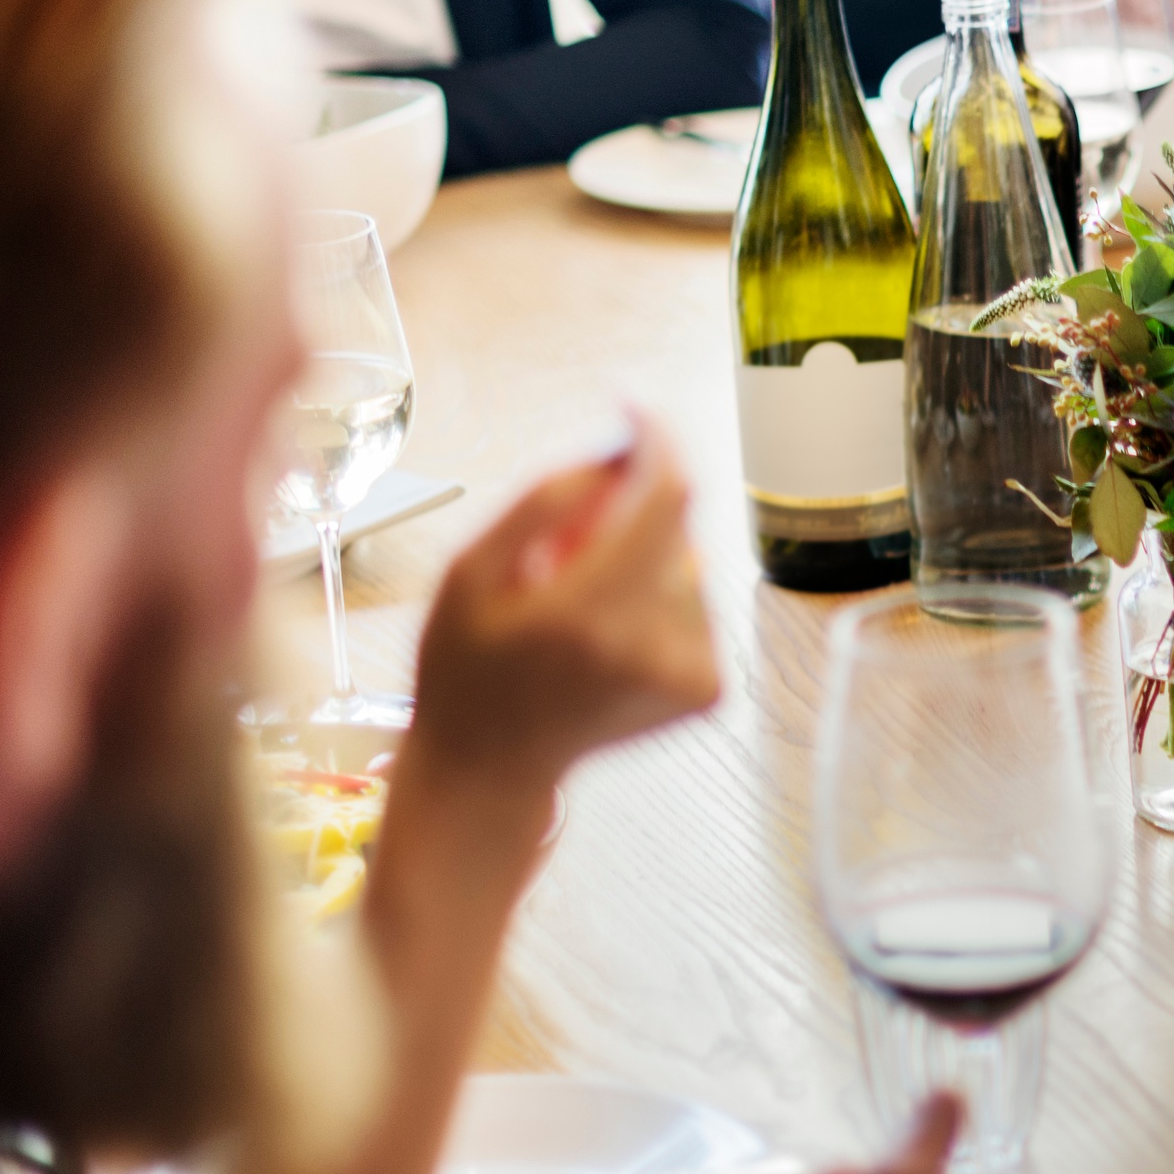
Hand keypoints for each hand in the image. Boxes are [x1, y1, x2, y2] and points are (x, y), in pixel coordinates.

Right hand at [403, 418, 722, 806]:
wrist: (492, 767)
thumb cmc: (465, 668)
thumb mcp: (468, 573)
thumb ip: (540, 503)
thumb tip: (613, 453)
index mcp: (590, 616)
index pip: (667, 496)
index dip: (655, 437)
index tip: (628, 406)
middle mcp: (653, 647)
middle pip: (678, 524)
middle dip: (627, 508)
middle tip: (561, 546)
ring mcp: (690, 673)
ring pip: (686, 561)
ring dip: (638, 557)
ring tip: (574, 603)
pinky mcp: (708, 689)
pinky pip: (693, 604)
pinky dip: (654, 597)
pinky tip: (605, 635)